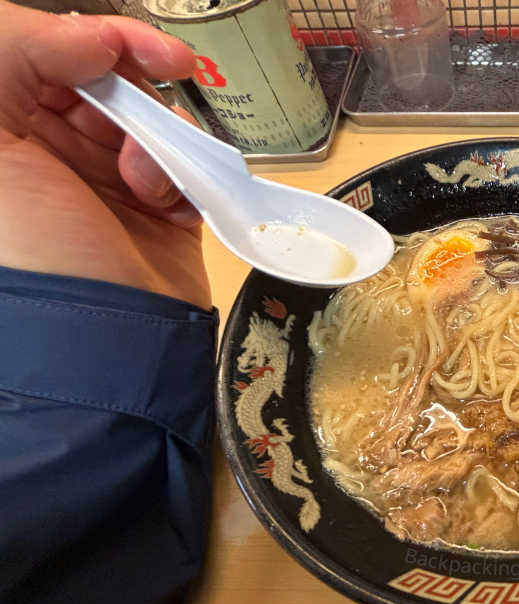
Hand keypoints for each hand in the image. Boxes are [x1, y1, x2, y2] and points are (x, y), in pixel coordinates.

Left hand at [0, 1, 210, 309]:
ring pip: (149, 116)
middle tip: (167, 74)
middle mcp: (46, 149)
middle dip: (133, 79)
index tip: (128, 45)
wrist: (103, 343)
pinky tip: (169, 200)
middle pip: (101, 77)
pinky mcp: (159, 206)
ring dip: (160, 134)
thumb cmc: (28, 249)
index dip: (86, 34)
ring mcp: (106, 178)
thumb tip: (92, 36)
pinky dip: (188, 171)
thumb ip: (12, 50)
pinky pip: (186, 162)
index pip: (40, 50)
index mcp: (0, 130)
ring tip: (149, 178)